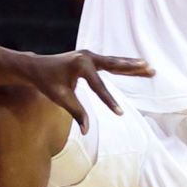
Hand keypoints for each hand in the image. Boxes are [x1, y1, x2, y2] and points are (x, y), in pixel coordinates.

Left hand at [19, 49, 152, 133]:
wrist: (35, 67)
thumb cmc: (46, 82)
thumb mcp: (60, 98)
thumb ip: (76, 112)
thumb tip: (87, 131)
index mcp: (80, 65)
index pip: (99, 86)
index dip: (109, 101)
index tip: (121, 114)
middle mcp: (87, 57)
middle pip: (114, 65)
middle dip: (133, 69)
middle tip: (150, 69)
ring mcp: (89, 55)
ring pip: (115, 62)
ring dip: (132, 64)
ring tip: (149, 66)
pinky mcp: (90, 58)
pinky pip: (109, 62)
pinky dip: (122, 64)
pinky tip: (134, 65)